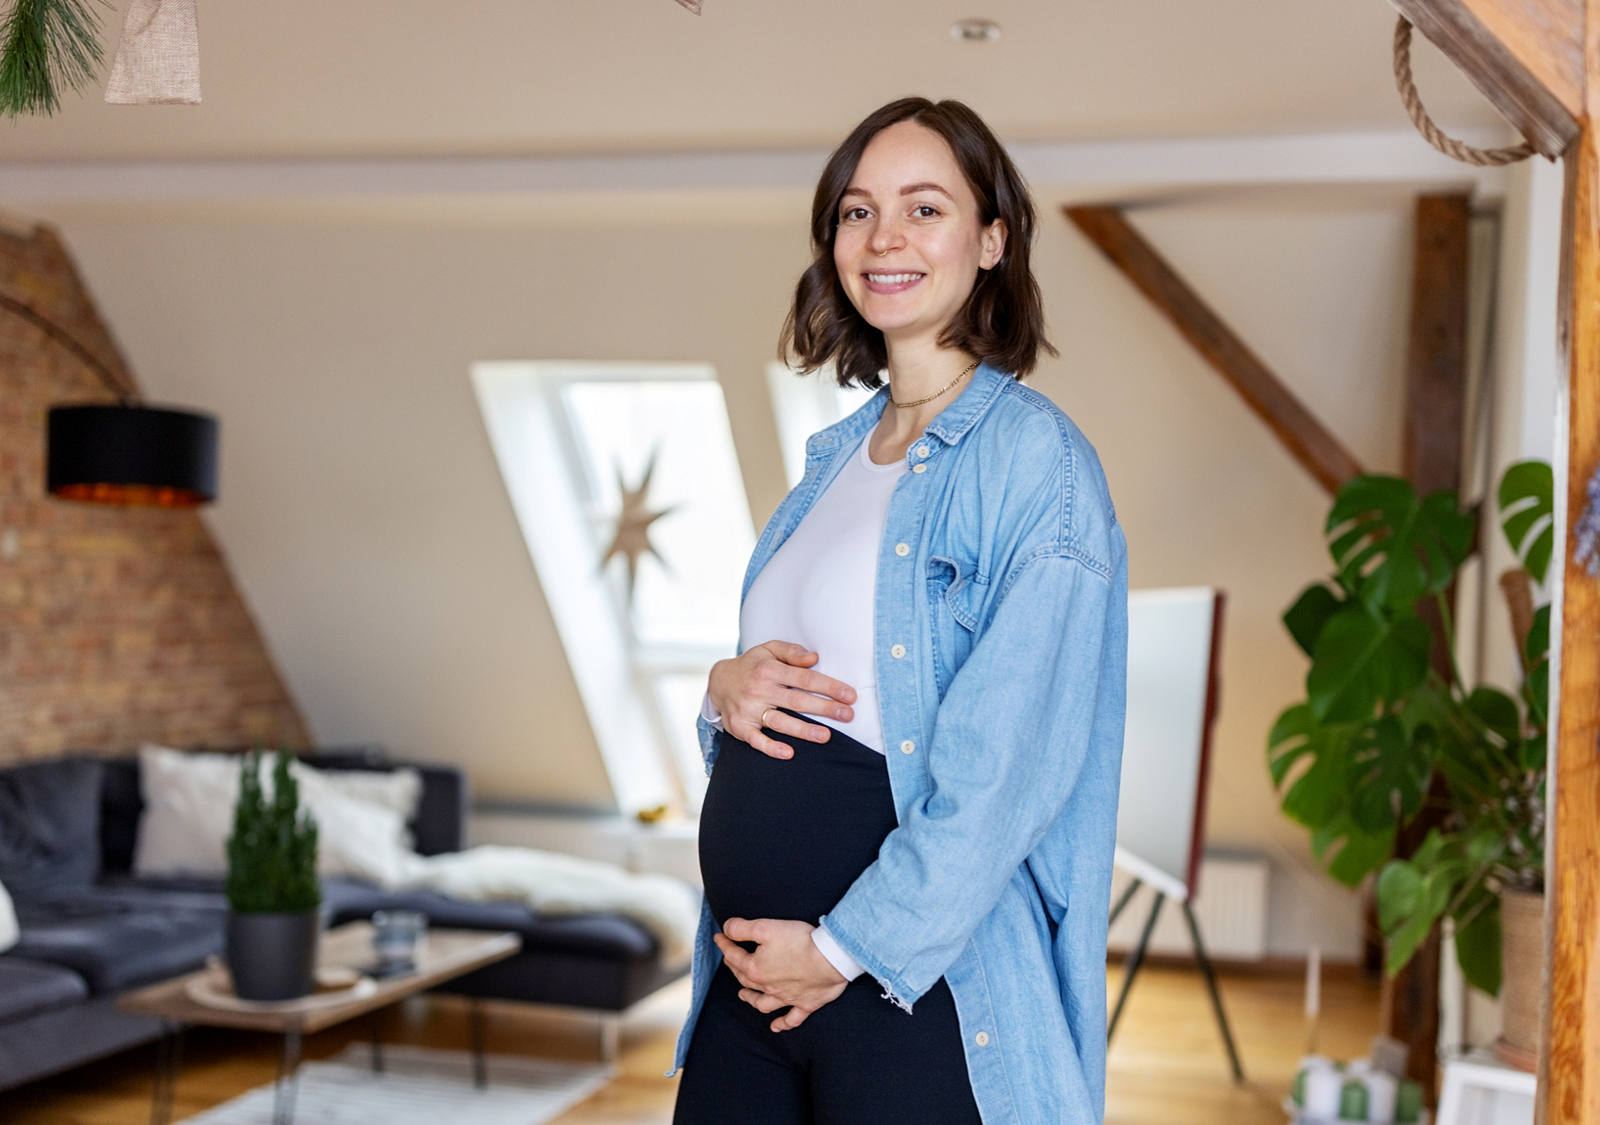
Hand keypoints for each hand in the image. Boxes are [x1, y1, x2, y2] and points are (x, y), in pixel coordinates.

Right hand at [708, 641, 856, 759]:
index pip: (805, 679)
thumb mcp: (769, 649)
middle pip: (797, 701)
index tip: (850, 695)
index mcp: (769, 669)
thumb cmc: (753, 665)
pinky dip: (771, 747)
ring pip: (780, 722)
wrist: (719, 681)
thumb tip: (814, 658)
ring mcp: (748, 710)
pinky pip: (756, 740)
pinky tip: (788, 753)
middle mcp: (758, 689)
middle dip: (825, 709)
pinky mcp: (740, 727)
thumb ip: (792, 652)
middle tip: (848, 715)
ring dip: (803, 730)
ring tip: (826, 736)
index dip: (829, 687)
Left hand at [714, 918, 848, 1031]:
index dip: (725, 945)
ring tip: (743, 996)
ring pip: (763, 1003)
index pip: (734, 956)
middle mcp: (768, 987)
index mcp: (755, 969)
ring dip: (751, 1000)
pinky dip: (782, 1024)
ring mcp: (786, 998)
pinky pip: (791, 1019)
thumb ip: (742, 928)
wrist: (830, 958)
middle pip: (745, 980)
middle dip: (735, 969)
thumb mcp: (765, 927)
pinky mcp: (805, 1004)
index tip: (719, 937)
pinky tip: (775, 1026)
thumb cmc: (800, 941)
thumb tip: (726, 929)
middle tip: (731, 961)